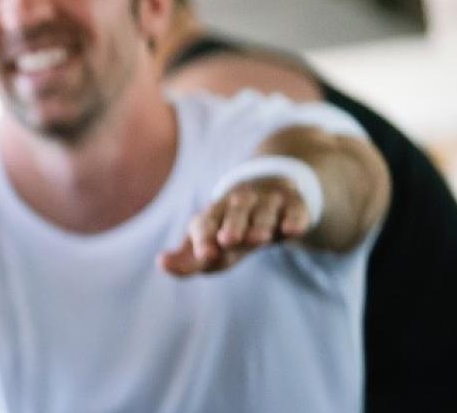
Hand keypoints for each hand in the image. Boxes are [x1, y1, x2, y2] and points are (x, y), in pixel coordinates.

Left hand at [159, 177, 312, 276]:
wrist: (270, 191)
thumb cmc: (232, 227)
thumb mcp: (212, 242)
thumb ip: (188, 259)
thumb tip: (161, 264)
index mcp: (214, 214)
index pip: (205, 225)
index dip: (203, 239)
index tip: (204, 254)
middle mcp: (239, 204)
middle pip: (234, 213)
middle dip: (231, 226)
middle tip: (227, 241)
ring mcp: (268, 203)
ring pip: (263, 212)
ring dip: (259, 225)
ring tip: (256, 239)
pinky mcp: (295, 205)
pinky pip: (295, 211)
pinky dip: (294, 220)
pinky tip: (292, 231)